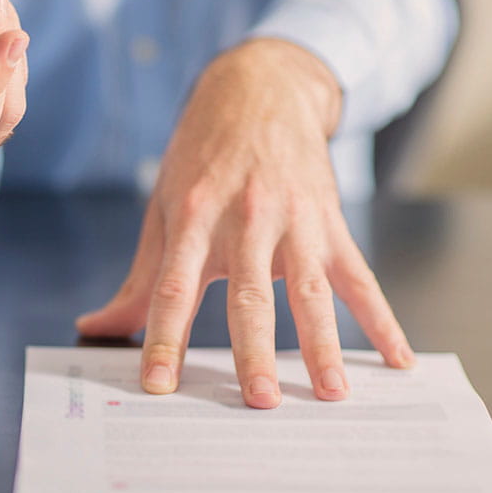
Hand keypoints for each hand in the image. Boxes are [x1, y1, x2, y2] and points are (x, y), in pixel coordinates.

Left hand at [76, 39, 414, 407]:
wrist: (258, 92)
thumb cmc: (202, 158)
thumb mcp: (163, 208)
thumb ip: (140, 279)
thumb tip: (95, 328)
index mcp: (193, 219)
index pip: (174, 289)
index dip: (163, 338)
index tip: (159, 385)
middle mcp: (245, 220)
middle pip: (248, 296)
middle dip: (254, 350)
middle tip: (259, 400)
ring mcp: (294, 222)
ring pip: (310, 290)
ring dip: (322, 344)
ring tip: (331, 392)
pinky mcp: (331, 223)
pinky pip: (358, 278)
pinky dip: (381, 319)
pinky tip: (396, 358)